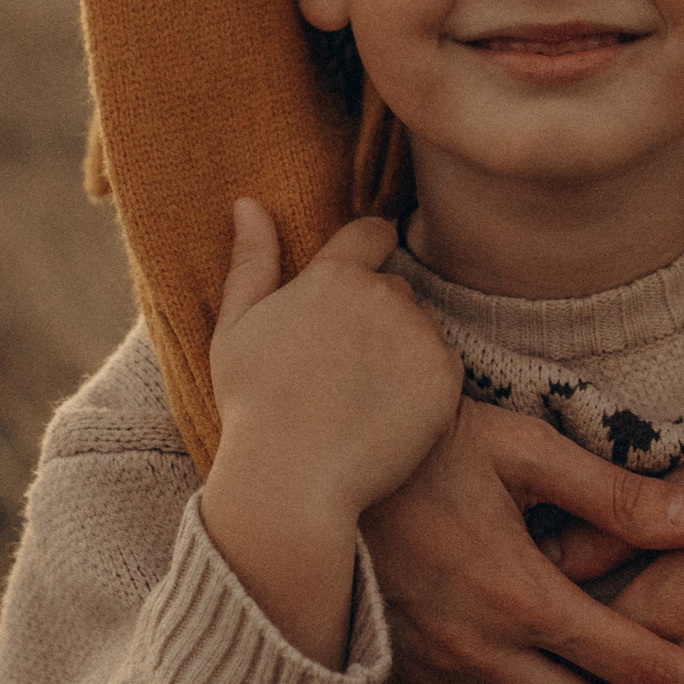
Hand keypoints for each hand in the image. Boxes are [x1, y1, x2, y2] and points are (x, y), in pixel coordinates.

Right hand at [200, 201, 458, 666]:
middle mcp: (385, 296)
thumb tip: (248, 201)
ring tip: (357, 398)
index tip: (353, 291)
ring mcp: (420, 337)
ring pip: (420, 329)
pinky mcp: (447, 379)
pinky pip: (441, 367)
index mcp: (334, 275)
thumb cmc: (254, 407)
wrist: (293, 482)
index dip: (367, 252)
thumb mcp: (236, 329)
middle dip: (375, 316)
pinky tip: (384, 416)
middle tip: (337, 370)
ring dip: (400, 350)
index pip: (374, 232)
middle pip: (394, 289)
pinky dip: (422, 386)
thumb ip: (251, 261)